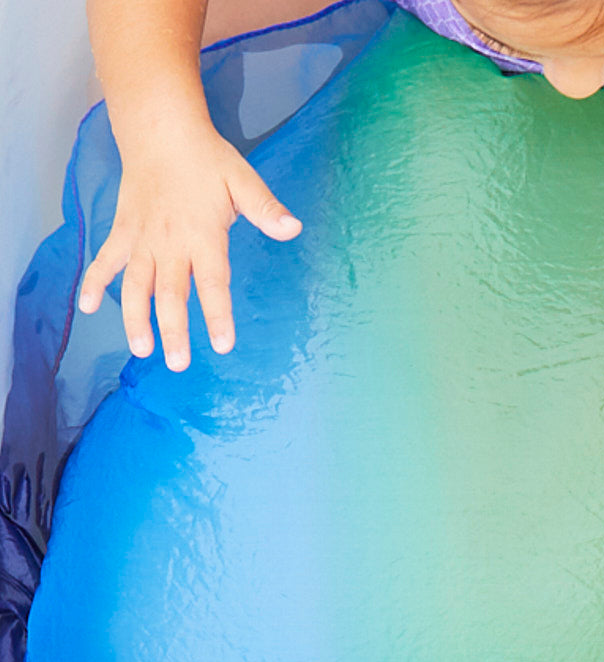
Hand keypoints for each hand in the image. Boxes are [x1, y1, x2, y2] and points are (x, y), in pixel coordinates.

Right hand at [78, 118, 301, 371]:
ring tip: (141, 349)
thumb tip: (293, 228)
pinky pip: (106, 259)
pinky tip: (85, 306)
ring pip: (136, 285)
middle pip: (171, 294)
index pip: (213, 283)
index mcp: (203, 236)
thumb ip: (266, 209)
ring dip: (135, 318)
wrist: (160, 130)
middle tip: (177, 364)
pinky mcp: (123, 231)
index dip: (218, 315)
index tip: (223, 344)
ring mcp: (143, 239)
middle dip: (173, 330)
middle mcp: (170, 243)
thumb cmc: (207, 159)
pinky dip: (93, 281)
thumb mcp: (243, 180)